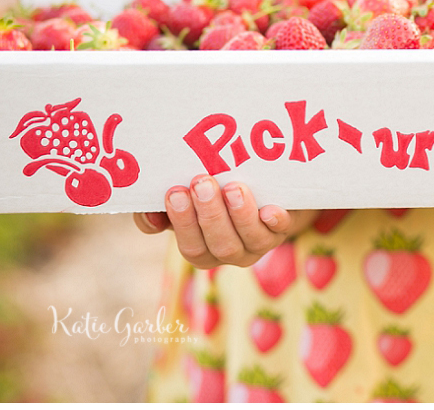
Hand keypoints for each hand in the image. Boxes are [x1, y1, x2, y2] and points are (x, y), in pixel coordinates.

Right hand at [133, 174, 317, 268]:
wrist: (262, 188)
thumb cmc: (212, 193)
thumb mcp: (185, 200)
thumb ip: (161, 209)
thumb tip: (150, 216)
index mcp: (204, 248)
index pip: (191, 246)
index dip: (182, 222)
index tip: (174, 192)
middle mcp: (231, 251)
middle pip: (220, 246)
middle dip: (210, 215)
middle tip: (201, 183)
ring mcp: (259, 242)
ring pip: (250, 239)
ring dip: (240, 214)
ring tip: (233, 188)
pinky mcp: (283, 227)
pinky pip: (281, 229)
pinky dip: (275, 220)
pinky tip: (270, 210)